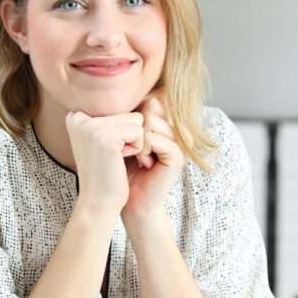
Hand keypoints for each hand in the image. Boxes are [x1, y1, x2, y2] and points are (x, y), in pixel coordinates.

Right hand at [66, 110, 144, 217]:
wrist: (98, 203)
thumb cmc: (107, 173)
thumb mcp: (109, 140)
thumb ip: (122, 117)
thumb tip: (156, 99)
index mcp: (75, 116)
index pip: (119, 109)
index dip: (124, 133)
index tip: (109, 153)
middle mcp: (78, 117)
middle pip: (129, 113)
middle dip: (130, 137)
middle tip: (114, 158)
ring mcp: (90, 126)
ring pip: (136, 121)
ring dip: (135, 143)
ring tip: (117, 159)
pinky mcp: (105, 137)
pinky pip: (139, 132)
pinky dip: (137, 149)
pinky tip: (120, 162)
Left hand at [122, 90, 185, 222]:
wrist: (129, 202)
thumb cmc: (121, 172)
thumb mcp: (119, 139)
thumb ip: (125, 118)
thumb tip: (131, 95)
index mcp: (161, 125)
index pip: (150, 102)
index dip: (132, 118)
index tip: (124, 139)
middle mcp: (172, 131)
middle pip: (150, 109)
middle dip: (132, 128)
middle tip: (130, 150)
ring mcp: (177, 142)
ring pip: (152, 122)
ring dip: (136, 140)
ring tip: (136, 156)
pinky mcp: (177, 156)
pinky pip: (155, 139)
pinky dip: (143, 150)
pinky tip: (143, 164)